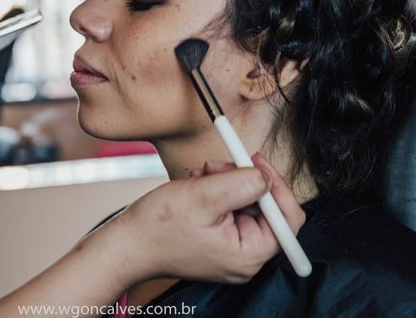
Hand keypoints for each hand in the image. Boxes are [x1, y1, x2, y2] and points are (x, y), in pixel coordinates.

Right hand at [111, 153, 305, 284]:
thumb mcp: (203, 196)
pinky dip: (215, 190)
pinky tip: (197, 185)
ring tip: (200, 176)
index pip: (287, 218)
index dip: (276, 184)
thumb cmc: (159, 227)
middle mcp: (245, 256)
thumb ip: (242, 184)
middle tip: (217, 165)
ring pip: (245, 203)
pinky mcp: (218, 240)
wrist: (128, 243)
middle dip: (241, 179)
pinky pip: (229, 208)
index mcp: (250, 254)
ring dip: (225, 181)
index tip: (256, 160)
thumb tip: (266, 176)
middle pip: (265, 207)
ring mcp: (232, 248)